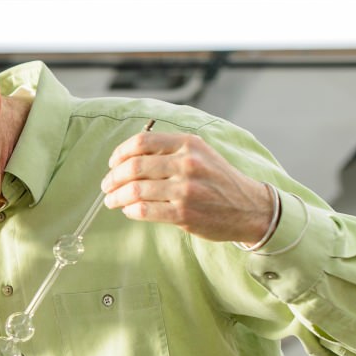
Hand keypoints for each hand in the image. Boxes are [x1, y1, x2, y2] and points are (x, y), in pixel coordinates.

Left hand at [101, 131, 274, 243]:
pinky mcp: (184, 213)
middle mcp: (187, 163)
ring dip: (116, 197)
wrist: (249, 207)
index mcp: (188, 144)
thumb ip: (168, 151)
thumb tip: (127, 158)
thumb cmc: (217, 180)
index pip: (141, 142)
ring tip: (112, 201)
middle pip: (133, 167)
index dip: (120, 153)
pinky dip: (131, 210)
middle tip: (106, 186)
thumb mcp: (199, 154)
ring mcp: (186, 189)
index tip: (112, 163)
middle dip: (112, 178)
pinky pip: (144, 210)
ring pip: (135, 190)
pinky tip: (130, 211)